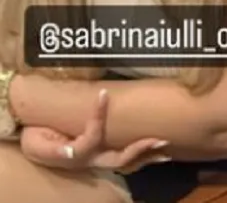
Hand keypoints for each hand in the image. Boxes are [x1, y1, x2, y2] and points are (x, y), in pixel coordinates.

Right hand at [20, 89, 170, 170]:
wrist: (32, 143)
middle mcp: (91, 160)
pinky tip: (156, 150)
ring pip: (127, 162)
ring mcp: (98, 159)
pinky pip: (126, 159)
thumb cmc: (35, 138)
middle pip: (120, 159)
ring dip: (146, 155)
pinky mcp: (102, 155)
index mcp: (76, 154)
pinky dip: (142, 156)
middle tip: (159, 139)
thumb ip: (53, 149)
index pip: (93, 135)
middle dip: (140, 150)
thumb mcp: (36, 144)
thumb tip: (70, 150)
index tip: (104, 92)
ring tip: (164, 146)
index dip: (98, 115)